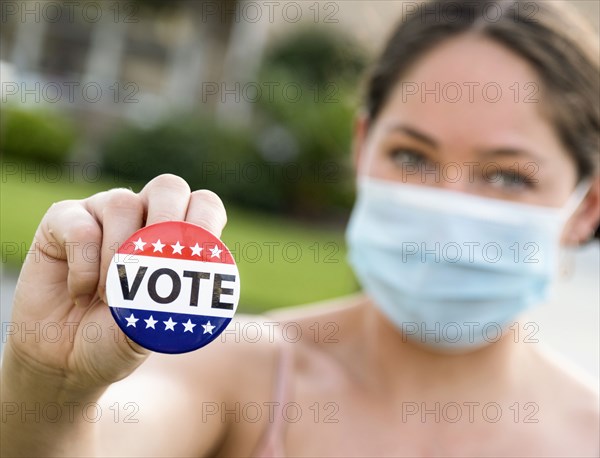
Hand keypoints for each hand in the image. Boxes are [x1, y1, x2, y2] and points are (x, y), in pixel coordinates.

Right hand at [7, 174, 226, 388]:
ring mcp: (102, 212)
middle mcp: (142, 215)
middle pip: (168, 186)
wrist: (67, 359)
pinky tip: (81, 294)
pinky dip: (84, 267)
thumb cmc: (119, 336)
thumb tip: (197, 276)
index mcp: (174, 234)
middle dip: (168, 222)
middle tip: (157, 268)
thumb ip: (177, 300)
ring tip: (110, 297)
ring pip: (122, 203)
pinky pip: (80, 227)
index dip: (207, 222)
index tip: (199, 261)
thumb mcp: (156, 326)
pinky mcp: (62, 219)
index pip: (204, 204)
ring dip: (118, 255)